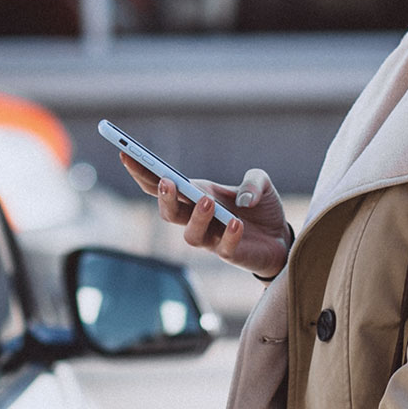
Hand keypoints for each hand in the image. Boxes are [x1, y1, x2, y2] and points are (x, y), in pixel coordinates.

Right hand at [119, 154, 290, 278]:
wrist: (282, 237)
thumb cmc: (261, 207)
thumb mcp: (261, 183)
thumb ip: (254, 181)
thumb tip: (244, 200)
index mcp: (196, 194)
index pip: (161, 185)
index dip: (141, 171)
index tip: (125, 154)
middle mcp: (197, 218)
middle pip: (169, 212)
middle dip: (164, 198)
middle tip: (167, 181)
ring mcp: (212, 238)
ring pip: (191, 235)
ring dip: (196, 217)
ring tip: (207, 201)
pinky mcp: (231, 254)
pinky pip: (224, 248)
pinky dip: (229, 235)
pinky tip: (237, 222)